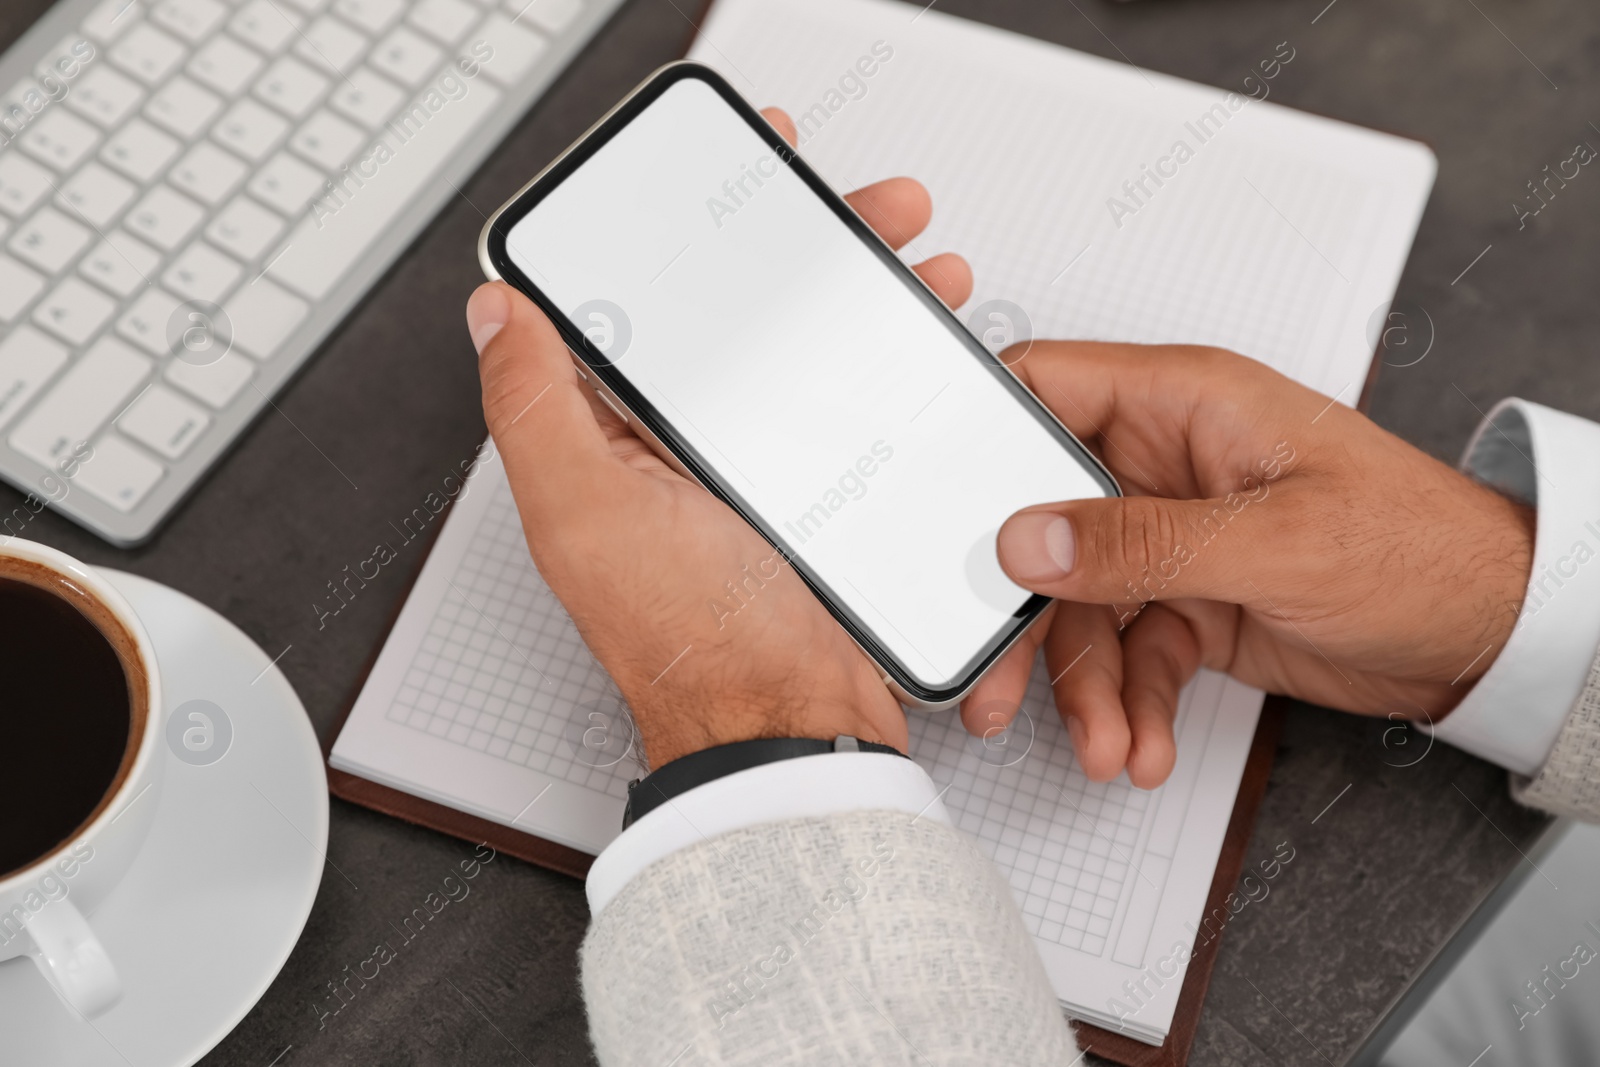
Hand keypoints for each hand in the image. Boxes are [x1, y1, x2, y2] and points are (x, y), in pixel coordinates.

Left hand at [467, 109, 972, 767]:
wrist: (794, 729)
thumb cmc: (695, 641)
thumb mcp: (591, 511)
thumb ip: (535, 407)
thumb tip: (495, 311)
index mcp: (606, 439)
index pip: (631, 300)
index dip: (677, 225)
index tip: (732, 171)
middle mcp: (671, 449)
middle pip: (728, 308)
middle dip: (795, 241)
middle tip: (851, 204)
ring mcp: (744, 470)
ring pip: (795, 344)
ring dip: (854, 287)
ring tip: (912, 258)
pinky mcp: (809, 497)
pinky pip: (842, 399)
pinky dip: (884, 357)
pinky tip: (923, 336)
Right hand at [962, 343, 1534, 787]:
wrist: (1488, 634)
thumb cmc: (1416, 545)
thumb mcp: (1272, 541)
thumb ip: (1141, 543)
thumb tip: (1028, 538)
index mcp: (1181, 403)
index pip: (1044, 389)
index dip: (976, 436)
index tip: (926, 507)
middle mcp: (1163, 464)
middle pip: (1045, 522)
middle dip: (1023, 615)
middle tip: (995, 685)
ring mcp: (1174, 537)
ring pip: (1083, 606)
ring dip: (1084, 686)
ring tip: (1104, 747)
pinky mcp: (1191, 600)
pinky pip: (1130, 651)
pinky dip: (1131, 704)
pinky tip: (1145, 745)